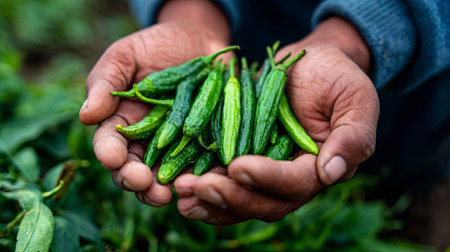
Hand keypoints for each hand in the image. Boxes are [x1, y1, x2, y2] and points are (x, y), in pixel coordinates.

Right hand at [79, 0, 229, 206]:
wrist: (198, 41)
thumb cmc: (155, 46)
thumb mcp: (125, 57)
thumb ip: (105, 83)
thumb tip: (86, 116)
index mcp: (122, 123)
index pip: (110, 145)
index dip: (110, 154)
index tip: (113, 159)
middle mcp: (147, 141)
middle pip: (136, 170)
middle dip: (136, 180)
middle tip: (143, 183)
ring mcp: (177, 146)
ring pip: (166, 176)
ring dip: (164, 189)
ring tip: (168, 193)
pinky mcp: (205, 145)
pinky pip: (201, 167)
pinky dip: (199, 177)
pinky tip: (199, 182)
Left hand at [173, 17, 379, 224]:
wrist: (309, 65)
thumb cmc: (337, 78)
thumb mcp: (356, 100)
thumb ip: (352, 136)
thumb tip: (331, 173)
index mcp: (318, 170)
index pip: (294, 185)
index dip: (267, 179)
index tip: (239, 166)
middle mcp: (289, 179)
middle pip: (261, 202)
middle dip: (230, 196)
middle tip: (200, 187)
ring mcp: (263, 171)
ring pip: (237, 199)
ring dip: (208, 200)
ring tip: (181, 191)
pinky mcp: (241, 158)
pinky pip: (222, 180)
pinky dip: (202, 188)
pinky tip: (178, 185)